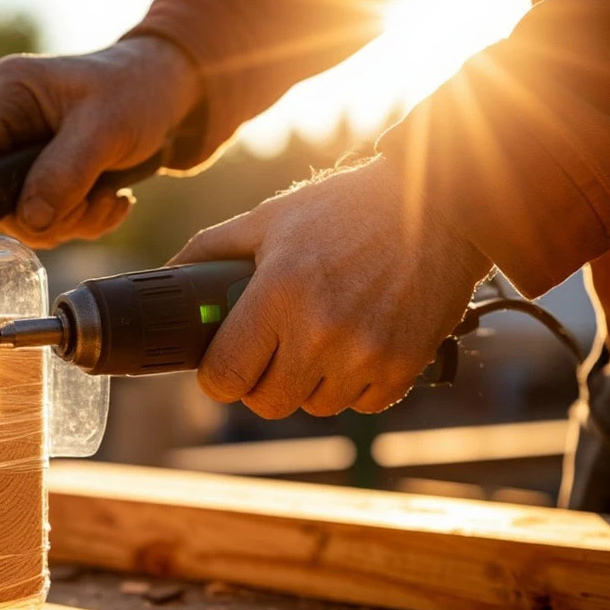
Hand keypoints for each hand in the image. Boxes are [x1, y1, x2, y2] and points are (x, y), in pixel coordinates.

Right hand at [0, 37, 201, 248]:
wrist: (173, 95)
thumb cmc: (139, 92)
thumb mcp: (106, 129)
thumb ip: (65, 173)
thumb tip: (31, 221)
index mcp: (8, 92)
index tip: (25, 219)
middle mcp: (8, 123)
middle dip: (44, 215)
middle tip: (89, 206)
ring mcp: (26, 152)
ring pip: (25, 215)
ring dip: (71, 221)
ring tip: (109, 200)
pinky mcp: (47, 177)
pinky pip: (51, 219)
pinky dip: (84, 221)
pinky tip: (114, 201)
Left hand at [171, 156, 492, 417]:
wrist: (441, 203)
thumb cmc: (347, 208)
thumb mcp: (270, 218)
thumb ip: (211, 249)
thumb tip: (168, 275)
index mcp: (279, 292)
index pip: (224, 377)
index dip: (216, 377)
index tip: (222, 365)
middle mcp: (321, 329)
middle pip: (266, 403)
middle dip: (258, 383)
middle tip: (266, 355)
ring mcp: (366, 352)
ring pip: (313, 406)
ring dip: (307, 383)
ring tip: (316, 340)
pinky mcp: (404, 365)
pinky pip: (360, 405)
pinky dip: (352, 386)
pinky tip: (355, 346)